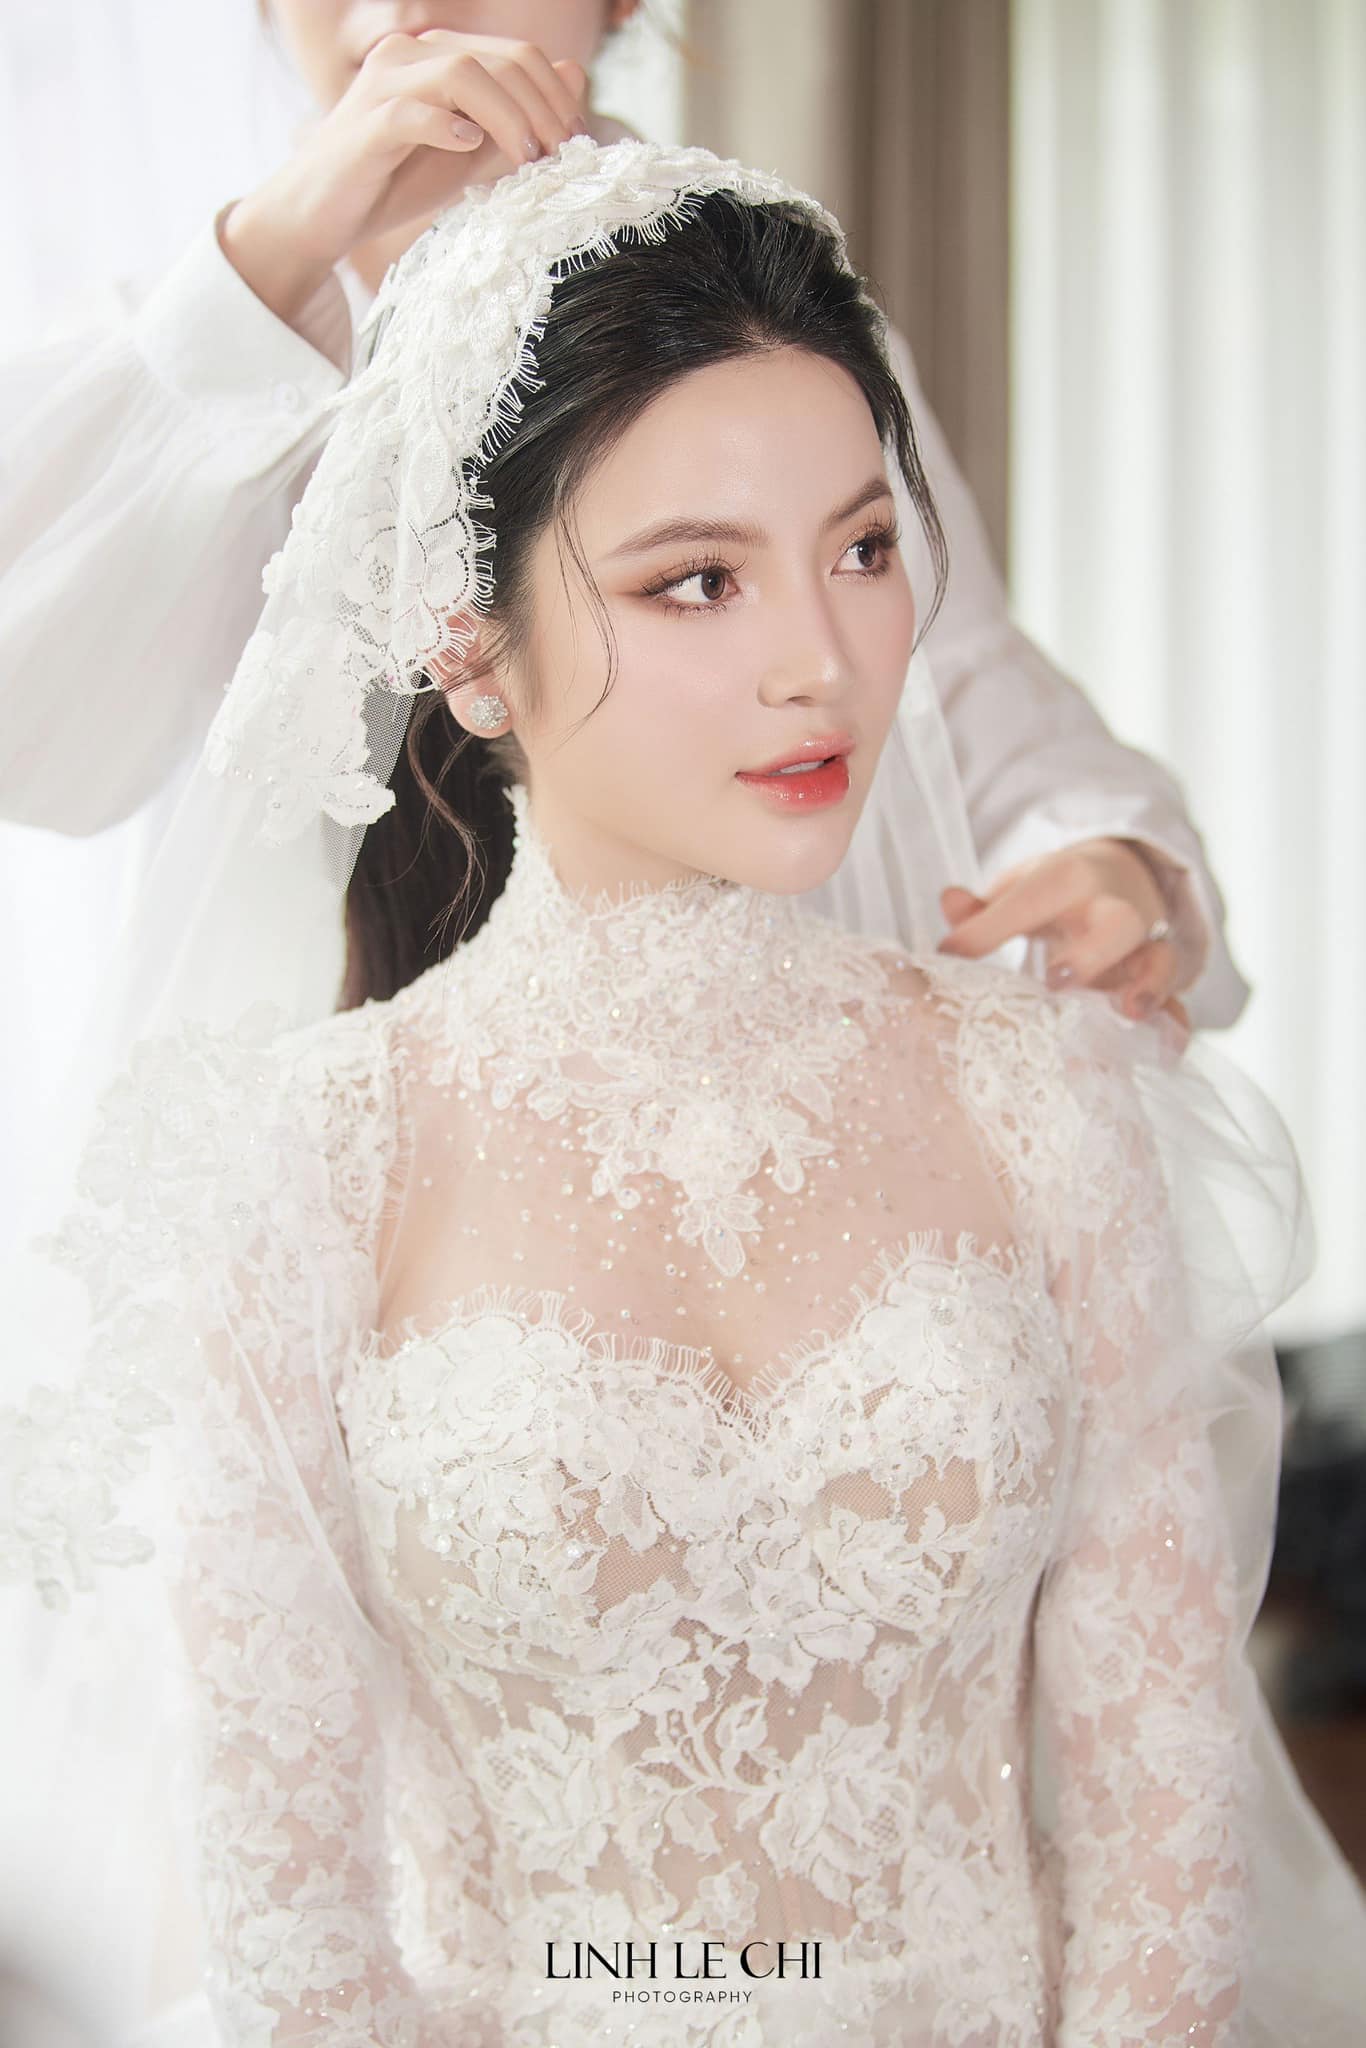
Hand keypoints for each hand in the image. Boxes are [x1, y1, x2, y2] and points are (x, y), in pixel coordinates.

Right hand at [221, 31, 590, 325]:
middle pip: (499, 59)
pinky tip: (469, 149)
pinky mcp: (365, 125)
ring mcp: (385, 84)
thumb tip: (574, 78)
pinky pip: (411, 112)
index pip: (517, 55)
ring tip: (527, 159)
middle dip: (542, 109)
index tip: (577, 144)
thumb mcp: (471, 150)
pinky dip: (446, 127)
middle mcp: (412, 55)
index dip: (556, 97)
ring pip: (461, 72)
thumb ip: (515, 116)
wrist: (326, 213)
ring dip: (508, 116)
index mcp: (440, 55)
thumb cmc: (397, 179)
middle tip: (562, 156)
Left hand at [937, 838, 1192, 1045]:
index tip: (950, 954)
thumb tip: (948, 900)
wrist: (1124, 875)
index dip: (989, 926)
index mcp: (1071, 879)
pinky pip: (1178, 1001)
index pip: (1032, 899)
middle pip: (1118, 922)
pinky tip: (1166, 1050)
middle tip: (1056, 980)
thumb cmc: (1058, 892)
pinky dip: (1174, 1023)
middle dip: (1092, 952)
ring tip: (1131, 1014)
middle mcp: (1115, 909)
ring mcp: (1144, 945)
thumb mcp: (1021, 889)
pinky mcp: (1161, 977)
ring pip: (1160, 959)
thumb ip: (982, 907)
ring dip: (1149, 986)